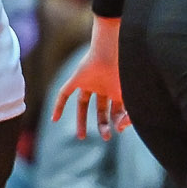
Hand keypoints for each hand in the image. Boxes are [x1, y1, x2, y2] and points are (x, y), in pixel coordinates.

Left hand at [51, 17, 129, 140]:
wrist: (113, 50)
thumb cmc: (127, 72)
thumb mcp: (132, 97)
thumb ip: (129, 115)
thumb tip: (118, 129)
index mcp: (118, 89)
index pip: (117, 110)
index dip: (119, 121)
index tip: (119, 129)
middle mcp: (103, 86)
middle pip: (101, 109)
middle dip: (103, 124)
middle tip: (106, 137)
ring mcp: (90, 82)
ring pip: (82, 104)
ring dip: (81, 120)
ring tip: (81, 137)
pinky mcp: (77, 78)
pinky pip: (64, 93)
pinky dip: (59, 106)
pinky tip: (54, 119)